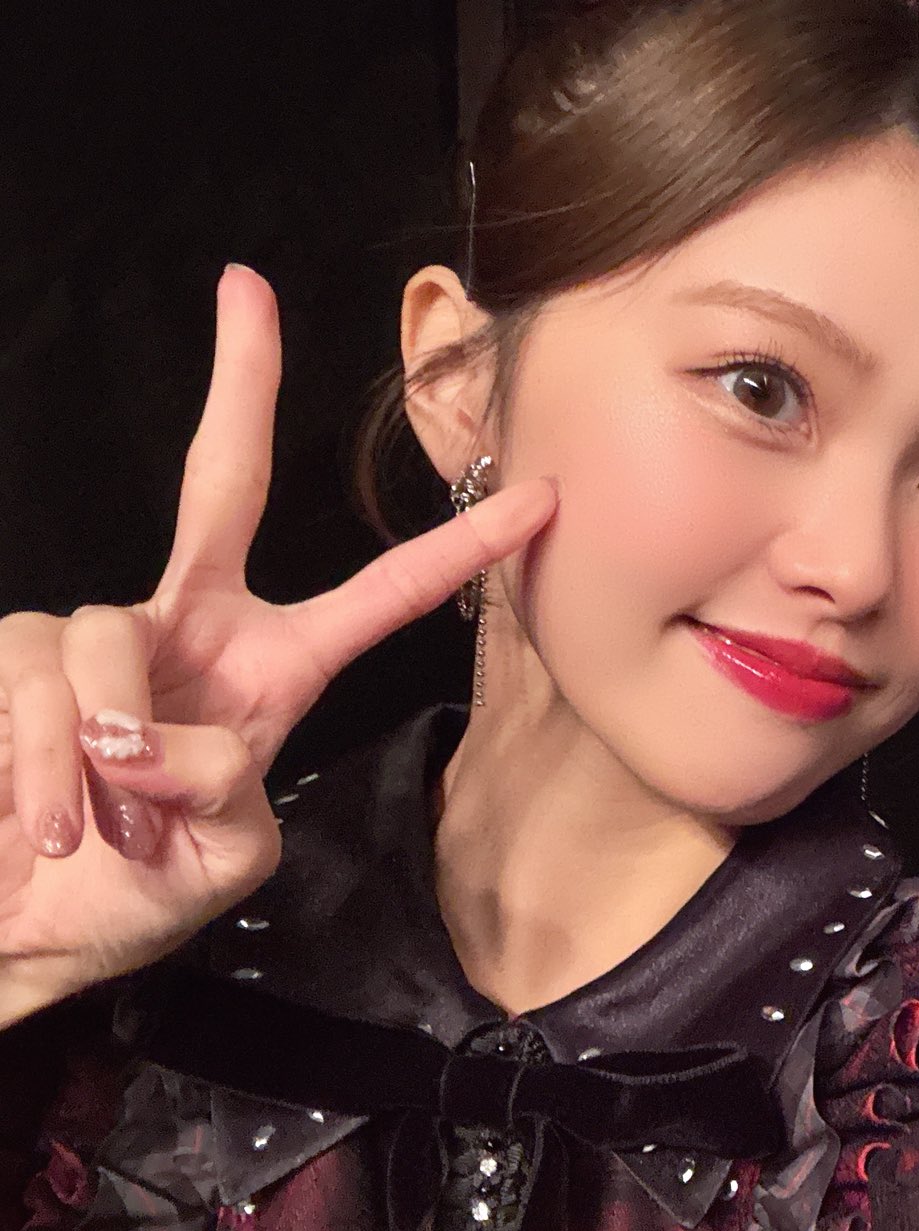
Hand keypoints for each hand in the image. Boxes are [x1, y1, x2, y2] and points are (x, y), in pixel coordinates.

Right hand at [0, 266, 555, 1021]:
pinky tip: (52, 823)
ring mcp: (99, 634)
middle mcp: (192, 625)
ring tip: (101, 829)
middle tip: (247, 290)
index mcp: (276, 670)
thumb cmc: (138, 889)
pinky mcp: (19, 657)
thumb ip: (221, 793)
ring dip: (109, 749)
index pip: (383, 595)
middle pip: (221, 484)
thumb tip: (154, 738)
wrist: (30, 928)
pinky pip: (44, 687)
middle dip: (238, 385)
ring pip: (105, 639)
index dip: (461, 548)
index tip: (542, 495)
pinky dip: (50, 767)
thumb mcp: (225, 854)